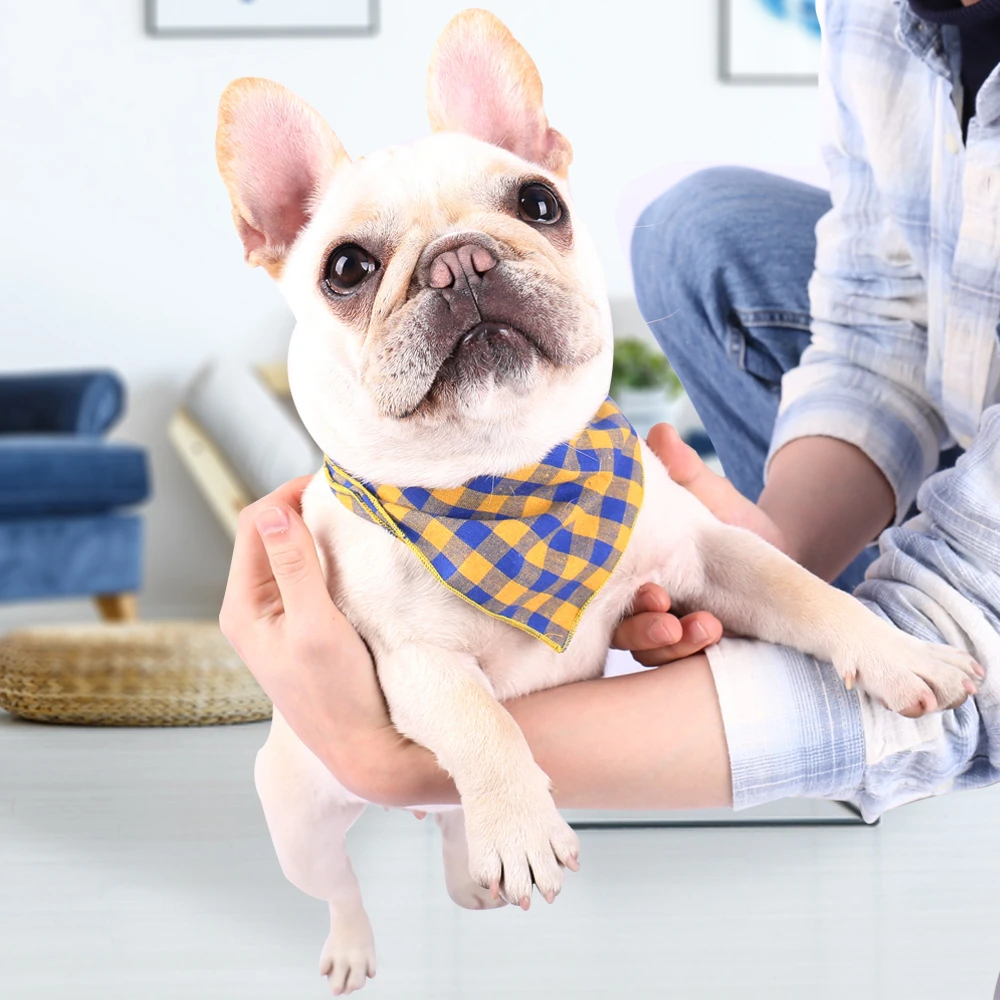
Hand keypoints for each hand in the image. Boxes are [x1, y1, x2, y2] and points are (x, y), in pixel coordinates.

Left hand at [219, 477, 403, 795]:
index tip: (333, 483)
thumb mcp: (315, 626)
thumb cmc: (336, 696)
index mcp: (242, 606)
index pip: (254, 523)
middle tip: (349, 496)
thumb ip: (294, 568)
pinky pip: (307, 575)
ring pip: (290, 552)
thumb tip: (273, 511)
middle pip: (270, 534)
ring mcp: (278, 617)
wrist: (362, 749)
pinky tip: (353, 553)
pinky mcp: (302, 625)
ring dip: (316, 531)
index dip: (289, 495)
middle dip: (304, 508)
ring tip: (353, 518)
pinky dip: (326, 556)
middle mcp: (253, 608)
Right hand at [611, 423, 784, 667]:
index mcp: (627, 572)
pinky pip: (686, 666)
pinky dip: (697, 653)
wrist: (776, 556)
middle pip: (623, 633)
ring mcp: (666, 636)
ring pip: (653, 654)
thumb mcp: (707, 496)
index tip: (652, 590)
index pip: (603, 591)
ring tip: (707, 627)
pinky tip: (716, 635)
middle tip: (669, 619)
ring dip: (676, 646)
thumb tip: (661, 433)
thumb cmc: (727, 523)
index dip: (619, 596)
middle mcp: (637, 609)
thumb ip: (684, 472)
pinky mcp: (694, 653)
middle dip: (645, 629)